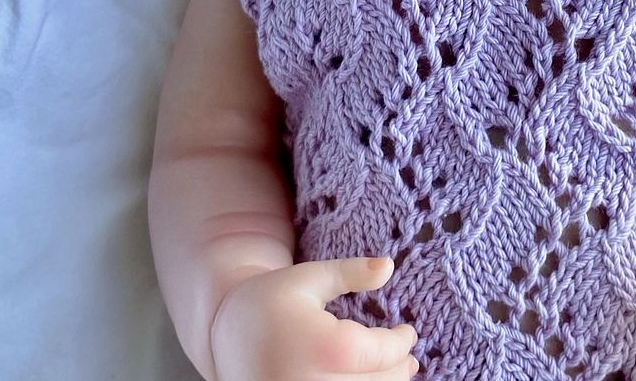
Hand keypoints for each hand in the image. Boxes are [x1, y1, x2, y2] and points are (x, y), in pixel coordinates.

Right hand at [209, 254, 418, 380]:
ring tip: (397, 374)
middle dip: (399, 369)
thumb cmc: (269, 301)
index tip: (408, 332)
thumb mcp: (309, 279)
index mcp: (326, 347)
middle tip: (410, 358)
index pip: (383, 352)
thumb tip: (389, 265)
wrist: (225, 339)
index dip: (401, 341)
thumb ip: (351, 272)